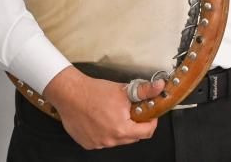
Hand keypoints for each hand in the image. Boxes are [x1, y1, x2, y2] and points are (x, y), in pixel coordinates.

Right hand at [43, 66, 161, 148]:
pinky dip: (107, 132)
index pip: (146, 132)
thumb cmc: (94, 92)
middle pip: (133, 137)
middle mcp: (109, 140)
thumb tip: (159, 87)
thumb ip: (145, 91)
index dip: (151, 121)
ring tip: (115, 113)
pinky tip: (103, 119)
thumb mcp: (124, 90)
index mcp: (121, 129)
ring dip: (121, 129)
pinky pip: (104, 140)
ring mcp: (98, 143)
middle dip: (136, 125)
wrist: (70, 94)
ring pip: (118, 139)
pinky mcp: (88, 143)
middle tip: (133, 111)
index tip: (150, 115)